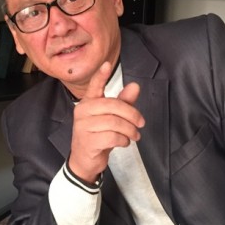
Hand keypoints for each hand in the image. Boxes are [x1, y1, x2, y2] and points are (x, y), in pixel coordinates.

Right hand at [68, 61, 144, 182]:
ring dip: (130, 130)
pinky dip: (123, 140)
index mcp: (88, 102)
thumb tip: (135, 86)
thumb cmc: (99, 135)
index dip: (100, 76)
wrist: (85, 160)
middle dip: (132, 114)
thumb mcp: (111, 118)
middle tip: (141, 123)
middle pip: (113, 106)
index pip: (94, 86)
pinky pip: (112, 137)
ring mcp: (83, 127)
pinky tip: (124, 142)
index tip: (107, 64)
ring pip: (114, 123)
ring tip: (134, 135)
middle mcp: (82, 112)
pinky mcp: (88, 142)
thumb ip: (123, 102)